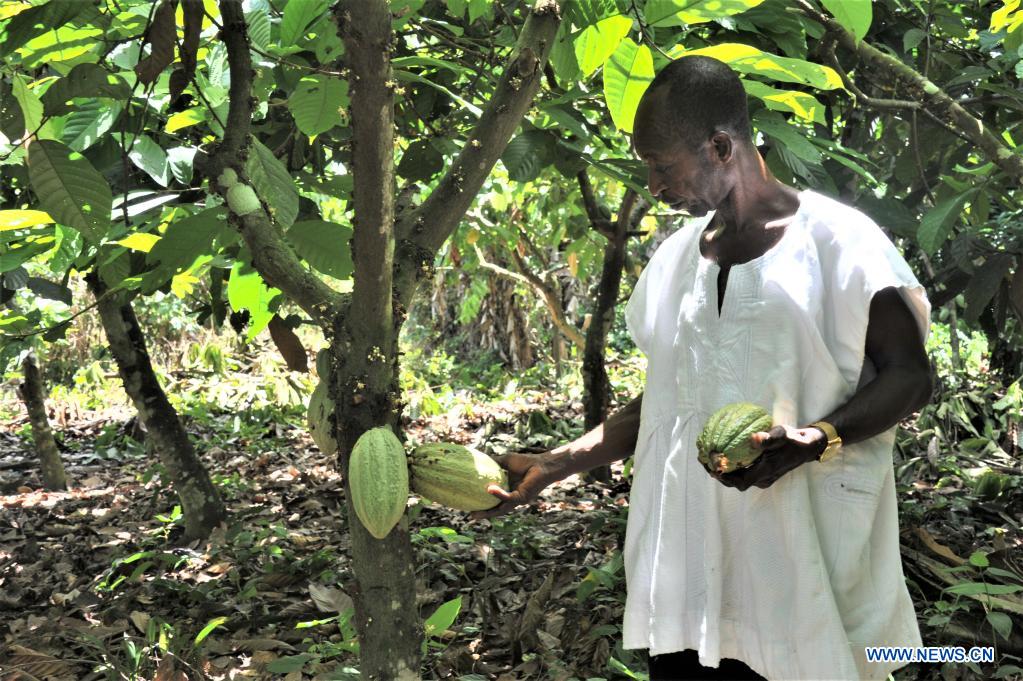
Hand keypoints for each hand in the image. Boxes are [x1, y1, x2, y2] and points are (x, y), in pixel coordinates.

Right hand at [469, 451, 564, 520]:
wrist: (542, 464)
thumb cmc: (526, 462)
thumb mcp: (505, 461)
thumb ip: (493, 462)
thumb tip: (478, 460)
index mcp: (507, 490)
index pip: (493, 500)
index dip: (482, 504)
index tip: (469, 505)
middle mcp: (511, 498)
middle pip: (495, 509)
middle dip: (484, 514)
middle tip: (470, 515)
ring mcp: (516, 499)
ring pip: (501, 509)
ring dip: (488, 512)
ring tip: (476, 514)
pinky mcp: (522, 497)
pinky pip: (508, 498)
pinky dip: (499, 494)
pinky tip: (490, 490)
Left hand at [709, 425, 826, 490]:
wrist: (808, 446)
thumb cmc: (794, 440)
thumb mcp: (783, 435)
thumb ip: (769, 438)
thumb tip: (754, 439)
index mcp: (766, 472)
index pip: (740, 482)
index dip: (725, 478)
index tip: (712, 469)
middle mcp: (764, 478)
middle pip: (737, 482)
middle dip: (721, 475)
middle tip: (705, 463)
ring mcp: (764, 476)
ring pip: (740, 478)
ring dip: (726, 472)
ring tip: (711, 461)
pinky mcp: (765, 472)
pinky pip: (745, 472)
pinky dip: (734, 467)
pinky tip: (725, 456)